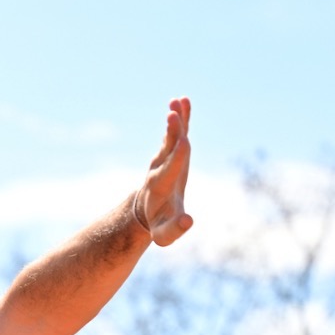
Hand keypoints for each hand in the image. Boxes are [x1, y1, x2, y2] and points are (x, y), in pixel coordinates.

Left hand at [134, 97, 193, 246]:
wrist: (145, 212)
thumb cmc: (160, 225)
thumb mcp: (165, 234)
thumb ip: (175, 230)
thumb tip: (188, 222)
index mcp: (161, 187)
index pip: (170, 169)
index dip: (177, 157)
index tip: (185, 142)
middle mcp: (159, 170)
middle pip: (167, 149)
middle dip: (172, 134)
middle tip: (172, 115)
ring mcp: (163, 160)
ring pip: (170, 137)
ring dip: (175, 119)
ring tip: (178, 100)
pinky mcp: (168, 153)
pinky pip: (175, 133)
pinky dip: (180, 118)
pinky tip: (182, 101)